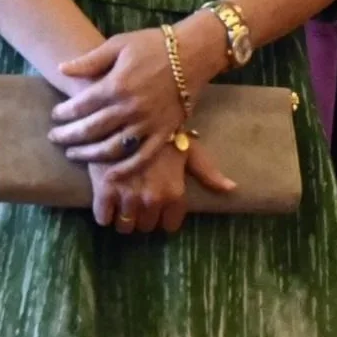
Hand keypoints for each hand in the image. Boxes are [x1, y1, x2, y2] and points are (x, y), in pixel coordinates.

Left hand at [50, 28, 191, 177]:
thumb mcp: (118, 44)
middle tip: (54, 138)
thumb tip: (62, 68)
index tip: (54, 116)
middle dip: (68, 136)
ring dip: (88, 155)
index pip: (80, 106)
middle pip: (91, 130)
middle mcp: (129, 108)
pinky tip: (109, 176)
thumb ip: (90, 60)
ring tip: (73, 154)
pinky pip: (141, 158)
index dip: (63, 113)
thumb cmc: (153, 45)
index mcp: (116, 85)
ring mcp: (147, 124)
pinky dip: (124, 170)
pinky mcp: (163, 133)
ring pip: (111, 148)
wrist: (192, 53)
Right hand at [90, 139, 235, 233]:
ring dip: (124, 216)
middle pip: (146, 226)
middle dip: (143, 215)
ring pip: (125, 226)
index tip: (156, 204)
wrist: (124, 110)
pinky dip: (104, 212)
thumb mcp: (187, 147)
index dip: (162, 215)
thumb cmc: (158, 128)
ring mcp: (128, 196)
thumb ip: (206, 171)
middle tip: (138, 198)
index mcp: (174, 191)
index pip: (169, 225)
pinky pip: (103, 217)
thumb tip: (232, 189)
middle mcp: (153, 198)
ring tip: (122, 200)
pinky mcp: (104, 189)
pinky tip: (106, 199)